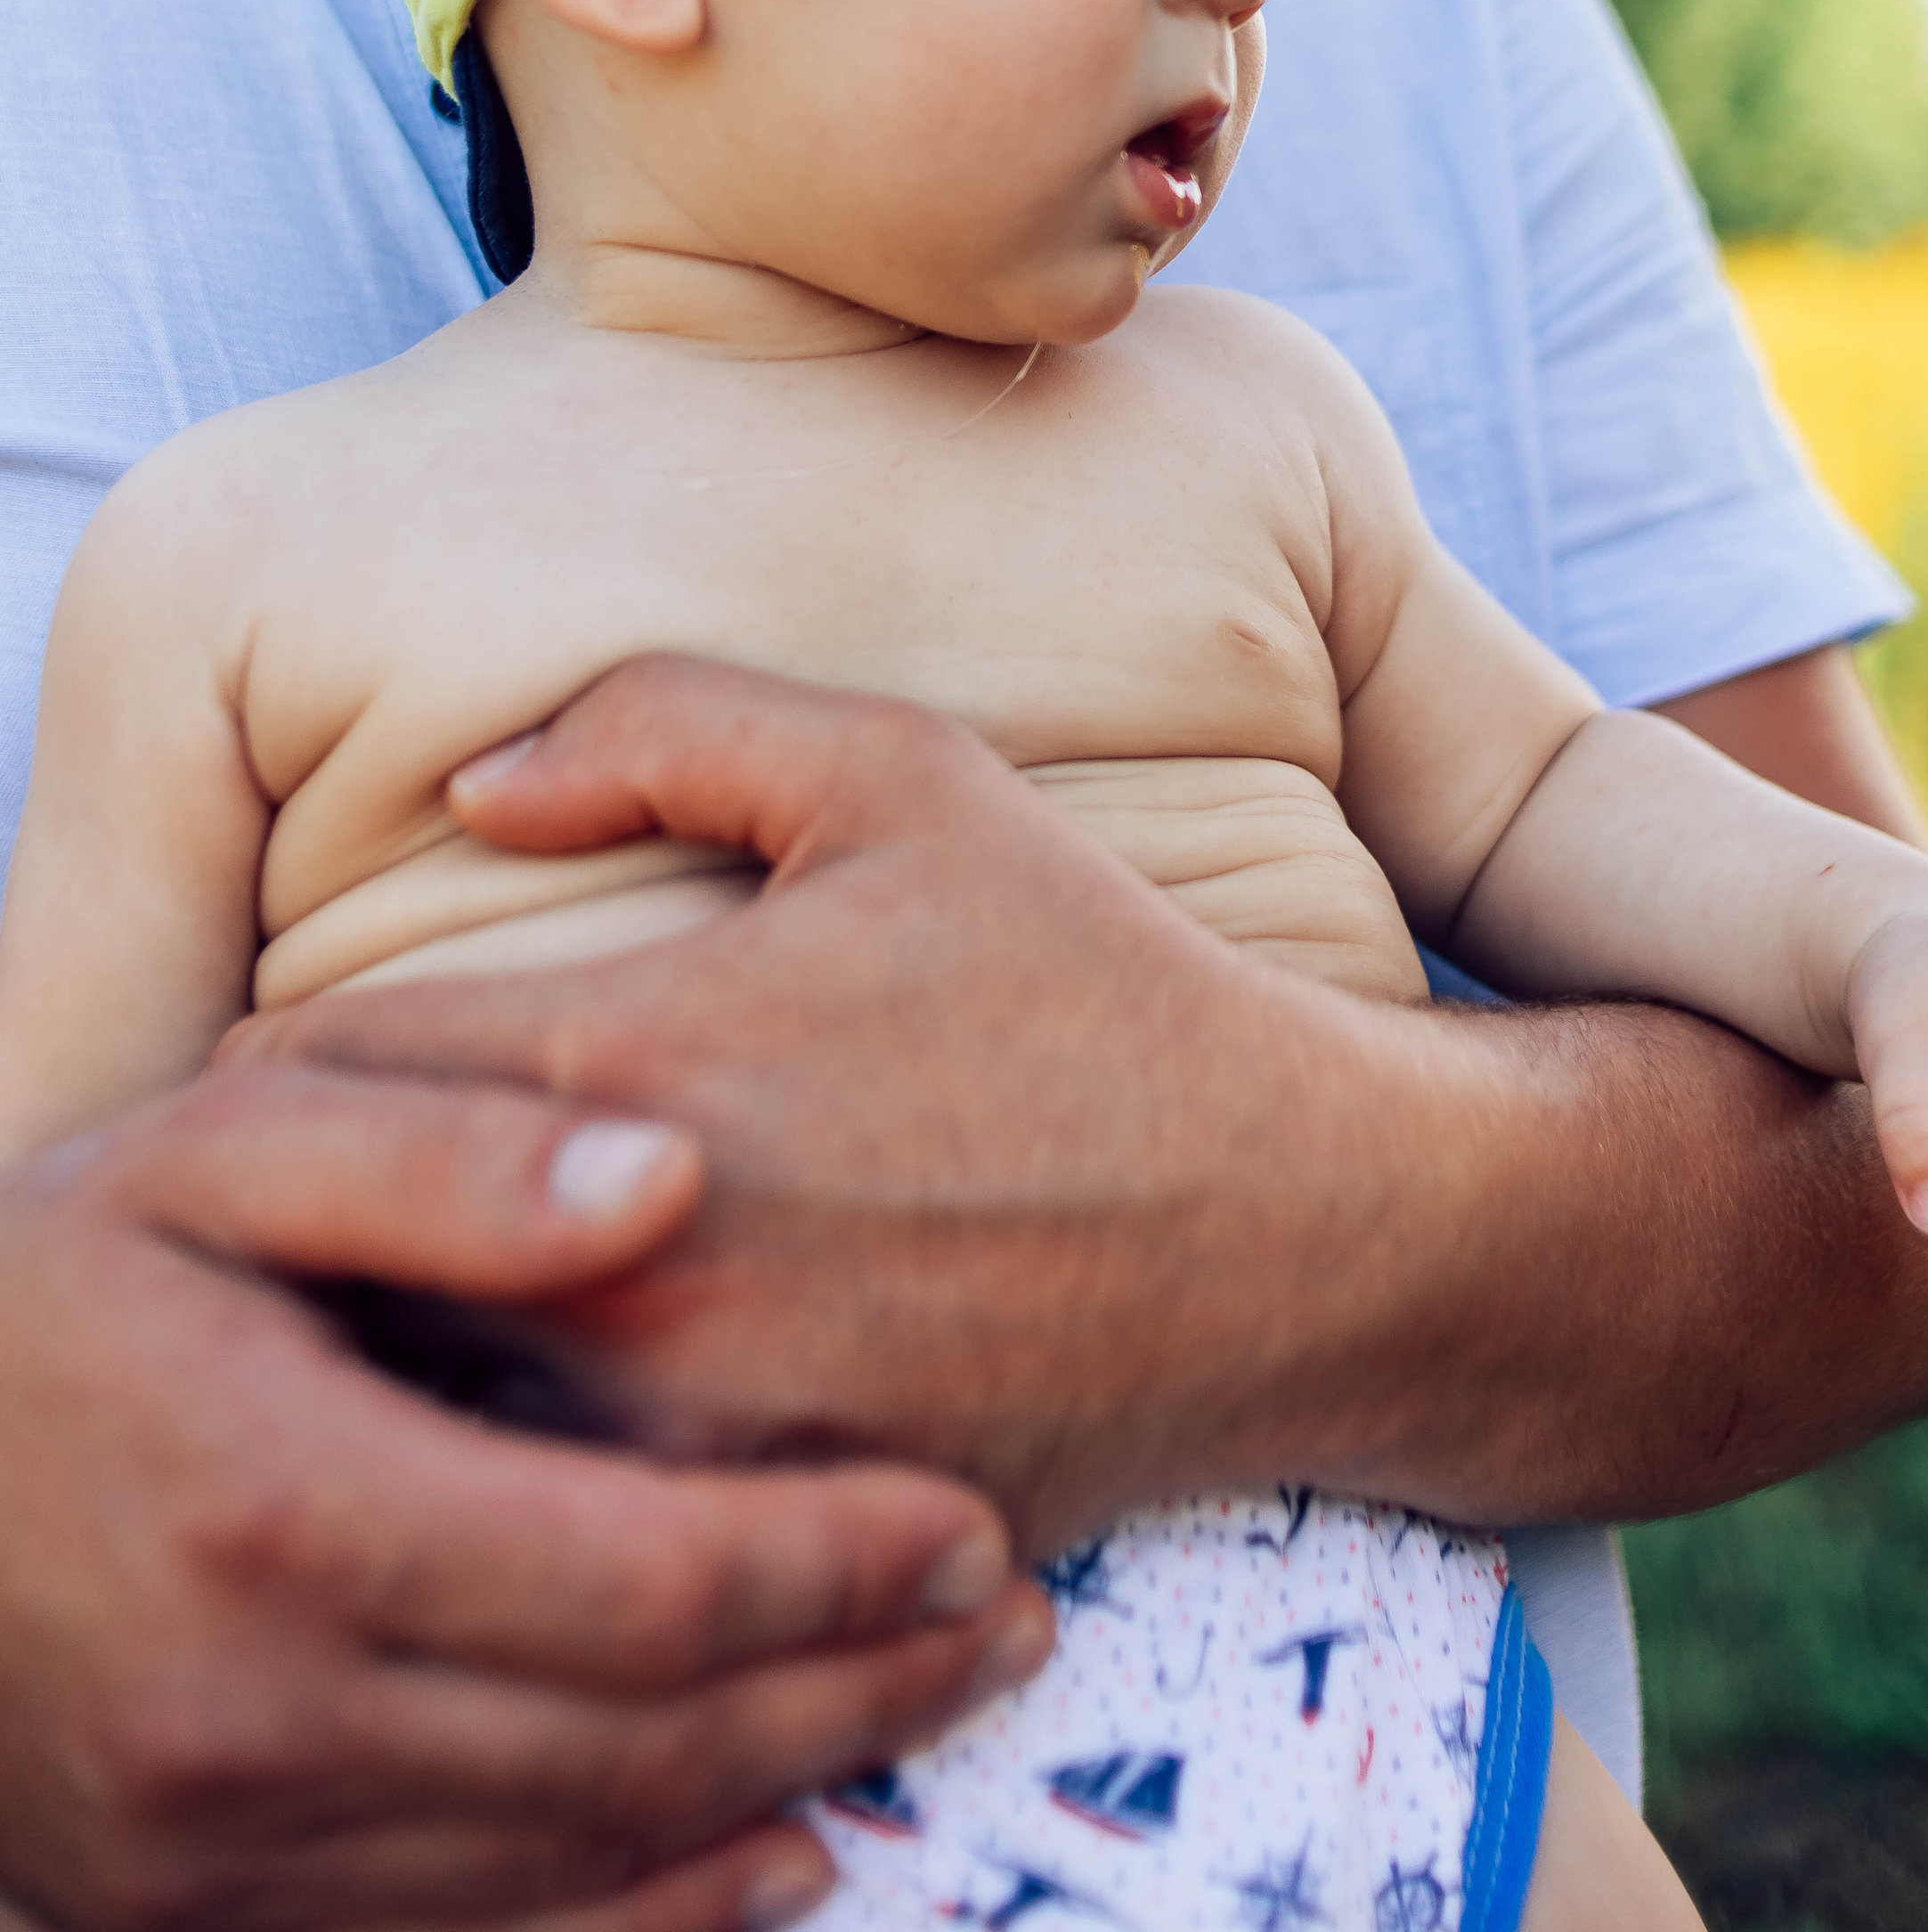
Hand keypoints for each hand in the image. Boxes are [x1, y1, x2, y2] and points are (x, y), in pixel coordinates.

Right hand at [0, 1060, 1047, 1931]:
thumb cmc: (54, 1282)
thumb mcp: (223, 1153)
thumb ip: (445, 1157)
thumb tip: (674, 1177)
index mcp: (290, 1508)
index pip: (642, 1582)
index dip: (831, 1566)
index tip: (974, 1521)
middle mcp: (266, 1710)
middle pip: (644, 1738)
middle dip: (857, 1683)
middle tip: (1017, 1621)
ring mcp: (225, 1840)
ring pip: (579, 1854)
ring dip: (783, 1789)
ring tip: (938, 1707)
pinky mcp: (198, 1904)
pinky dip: (645, 1917)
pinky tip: (775, 1868)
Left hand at [234, 656, 1927, 1545]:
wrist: (1309, 1229)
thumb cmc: (1098, 980)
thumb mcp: (907, 778)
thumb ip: (666, 728)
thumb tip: (474, 786)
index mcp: (628, 1062)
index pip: (302, 1090)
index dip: (269, 1080)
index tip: (303, 1075)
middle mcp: (627, 1275)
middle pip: (329, 1278)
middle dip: (317, 1230)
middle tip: (354, 1190)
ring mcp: (698, 1443)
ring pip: (431, 1420)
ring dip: (415, 1357)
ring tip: (456, 1293)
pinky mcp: (766, 1548)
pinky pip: (569, 1526)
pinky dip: (548, 1467)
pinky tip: (601, 1397)